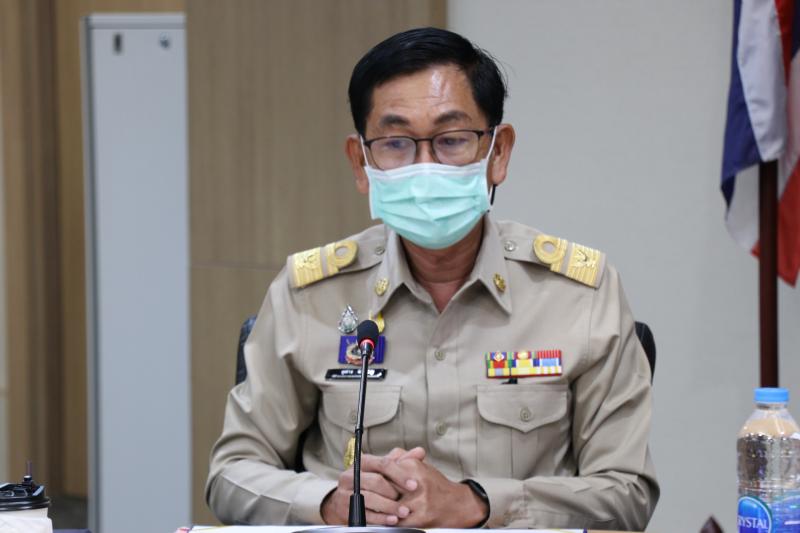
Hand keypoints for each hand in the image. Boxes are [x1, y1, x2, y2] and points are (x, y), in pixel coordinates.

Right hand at [320, 447, 425, 525]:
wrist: (347, 499)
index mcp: (362, 462)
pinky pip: (365, 514)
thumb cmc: (371, 482)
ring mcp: (346, 492)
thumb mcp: (384, 470)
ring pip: (370, 499)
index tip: (414, 485)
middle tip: (409, 502)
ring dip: (390, 507)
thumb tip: (420, 451)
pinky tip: (393, 520)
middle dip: (394, 492)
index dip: (400, 474)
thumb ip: (402, 461)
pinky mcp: (345, 509)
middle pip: (375, 481)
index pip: (382, 464)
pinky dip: (381, 518)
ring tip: (404, 512)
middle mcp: (351, 475)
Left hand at [372, 455, 488, 527]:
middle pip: (385, 487)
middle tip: (368, 493)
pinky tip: (386, 517)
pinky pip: (396, 520)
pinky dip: (389, 520)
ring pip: (389, 505)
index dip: (374, 474)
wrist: (456, 505)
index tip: (367, 478)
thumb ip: (399, 459)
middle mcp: (417, 483)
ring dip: (380, 507)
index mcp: (415, 467)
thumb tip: (378, 459)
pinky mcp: (420, 518)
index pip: (385, 468)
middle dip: (375, 491)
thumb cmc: (436, 485)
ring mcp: (418, 501)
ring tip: (375, 506)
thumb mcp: (419, 466)